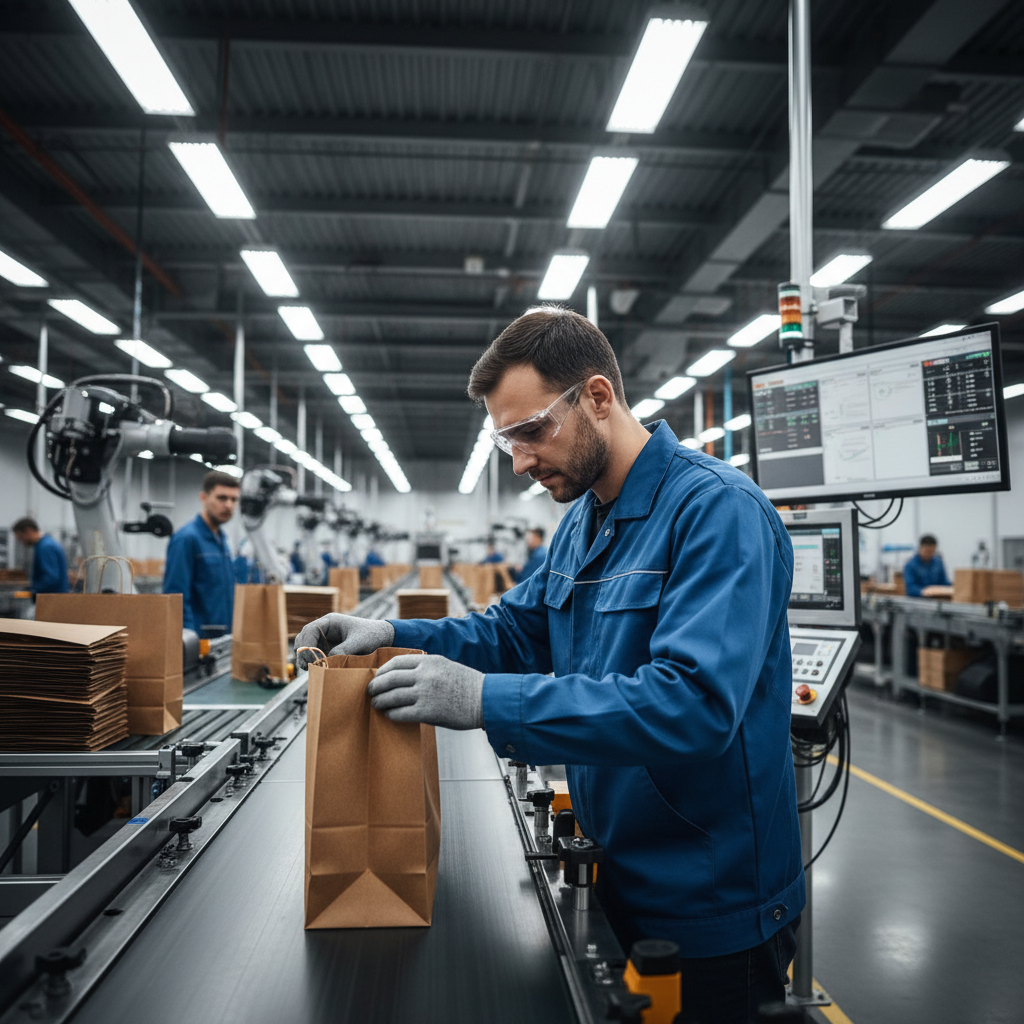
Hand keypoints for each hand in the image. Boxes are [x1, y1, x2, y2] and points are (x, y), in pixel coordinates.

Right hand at [294, 614, 395, 668]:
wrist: (382, 637)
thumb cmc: (371, 635)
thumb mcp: (359, 642)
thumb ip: (343, 650)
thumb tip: (326, 661)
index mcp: (331, 622)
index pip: (310, 630)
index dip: (306, 643)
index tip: (309, 657)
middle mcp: (325, 629)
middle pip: (304, 638)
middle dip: (302, 651)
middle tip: (306, 666)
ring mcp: (325, 639)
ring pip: (306, 647)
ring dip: (305, 657)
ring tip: (309, 669)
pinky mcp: (327, 648)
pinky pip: (314, 654)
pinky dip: (312, 661)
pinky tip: (316, 669)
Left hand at [367, 655, 483, 729]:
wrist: (485, 700)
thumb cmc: (466, 685)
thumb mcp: (445, 666)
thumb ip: (425, 668)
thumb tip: (403, 677)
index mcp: (429, 660)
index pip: (397, 662)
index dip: (382, 670)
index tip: (377, 676)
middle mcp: (425, 675)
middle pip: (390, 678)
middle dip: (376, 686)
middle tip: (370, 692)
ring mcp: (426, 693)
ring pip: (392, 696)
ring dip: (380, 702)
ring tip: (376, 705)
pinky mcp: (428, 712)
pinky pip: (401, 713)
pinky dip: (392, 714)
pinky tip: (390, 715)